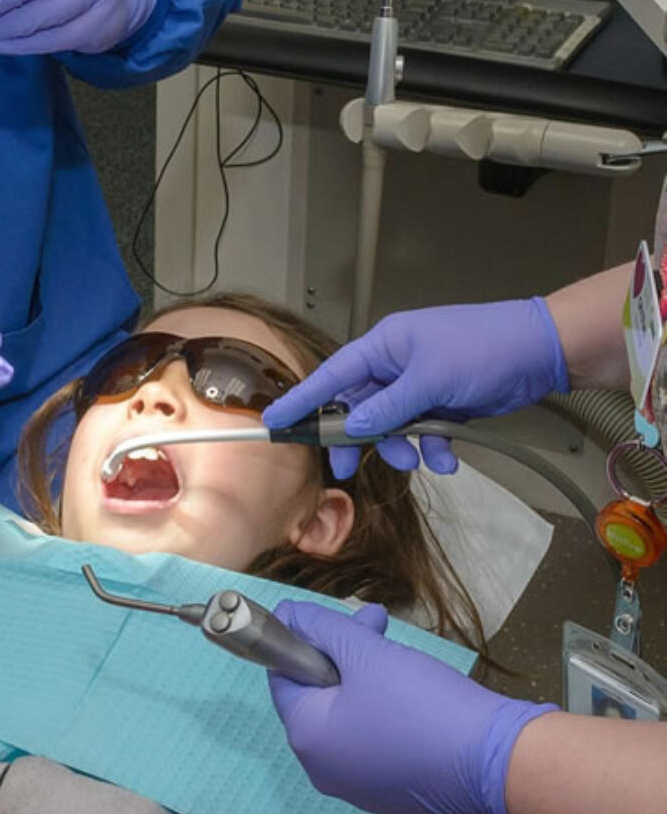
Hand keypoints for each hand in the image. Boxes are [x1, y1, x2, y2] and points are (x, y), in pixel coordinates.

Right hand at [262, 297, 567, 478]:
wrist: (538, 351)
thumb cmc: (483, 350)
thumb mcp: (432, 380)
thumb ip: (390, 407)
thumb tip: (355, 428)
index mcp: (385, 346)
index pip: (333, 374)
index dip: (304, 399)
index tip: (275, 420)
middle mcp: (397, 364)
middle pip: (359, 406)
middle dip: (357, 438)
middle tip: (346, 468)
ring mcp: (420, 385)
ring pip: (391, 424)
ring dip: (401, 446)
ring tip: (418, 459)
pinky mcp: (443, 404)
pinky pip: (423, 431)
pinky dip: (433, 448)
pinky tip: (449, 459)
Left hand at [268, 601, 554, 813]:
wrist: (495, 762)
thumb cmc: (422, 703)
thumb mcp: (367, 653)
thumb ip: (321, 628)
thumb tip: (288, 614)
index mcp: (307, 739)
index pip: (283, 677)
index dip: (305, 640)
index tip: (339, 619)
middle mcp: (323, 771)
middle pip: (318, 696)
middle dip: (343, 653)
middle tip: (375, 624)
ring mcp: (358, 787)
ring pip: (348, 716)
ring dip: (365, 676)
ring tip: (396, 648)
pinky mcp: (391, 793)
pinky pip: (373, 741)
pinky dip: (384, 710)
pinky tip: (413, 689)